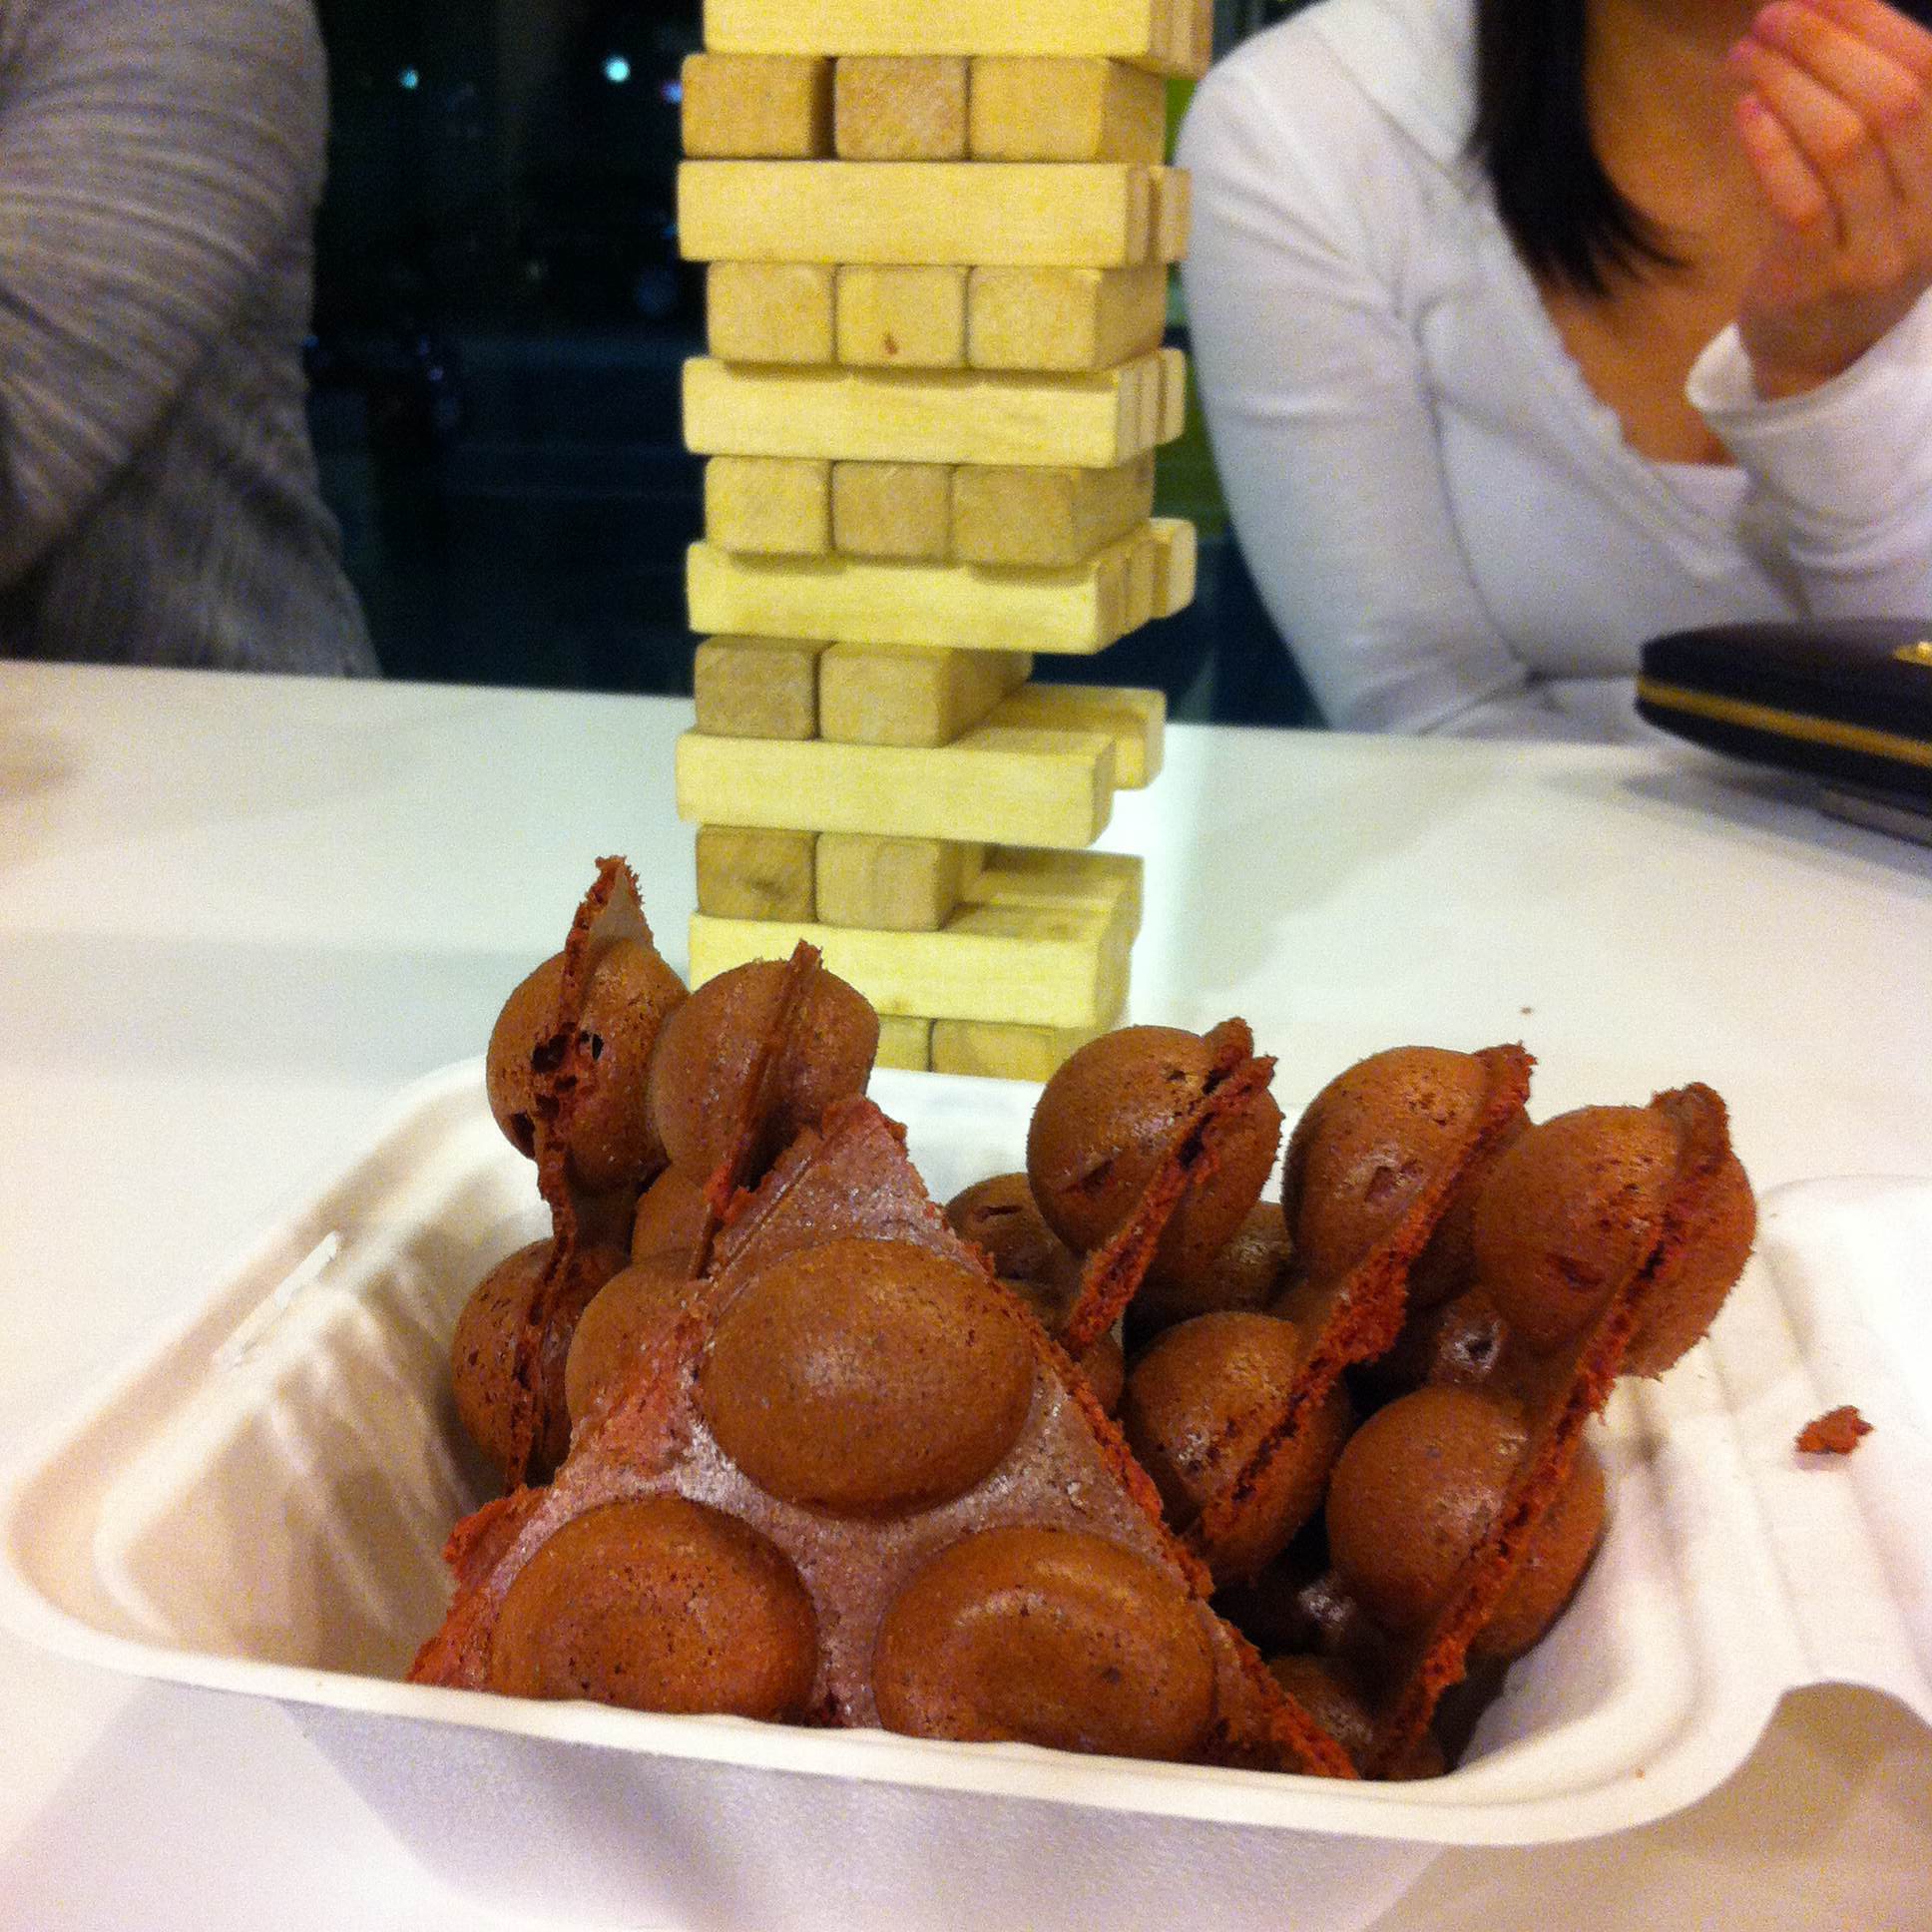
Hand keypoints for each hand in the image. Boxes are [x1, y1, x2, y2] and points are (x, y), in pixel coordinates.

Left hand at [1728, 0, 1931, 397]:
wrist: (1818, 353)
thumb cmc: (1845, 244)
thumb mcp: (1882, 177)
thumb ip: (1869, 107)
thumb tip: (1823, 13)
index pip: (1929, 74)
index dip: (1873, 22)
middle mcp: (1930, 209)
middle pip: (1891, 101)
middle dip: (1827, 46)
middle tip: (1770, 18)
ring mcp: (1879, 250)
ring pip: (1845, 145)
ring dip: (1790, 87)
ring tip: (1745, 56)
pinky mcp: (1822, 280)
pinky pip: (1799, 200)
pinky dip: (1770, 146)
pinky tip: (1744, 110)